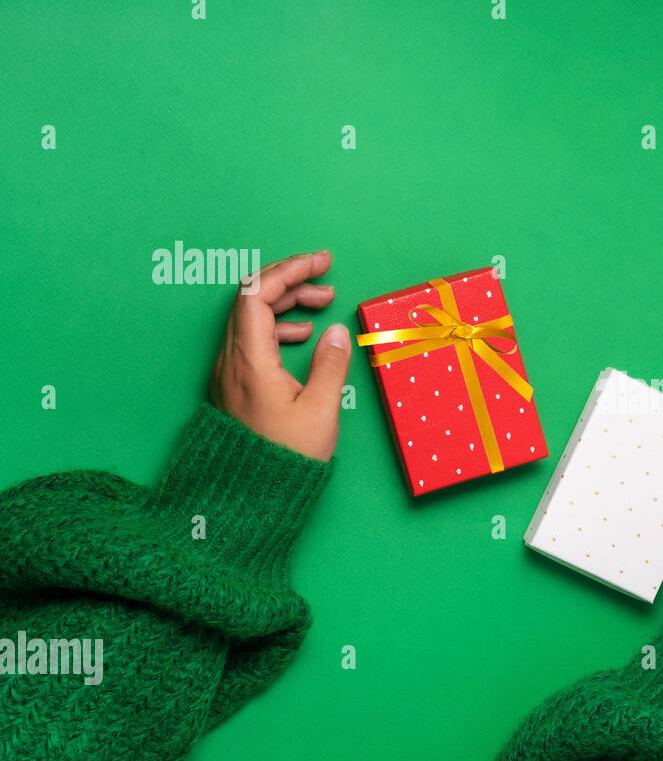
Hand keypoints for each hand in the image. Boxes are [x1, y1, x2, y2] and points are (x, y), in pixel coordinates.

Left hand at [208, 251, 350, 460]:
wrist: (248, 498)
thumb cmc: (284, 458)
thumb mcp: (319, 411)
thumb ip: (330, 365)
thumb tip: (336, 332)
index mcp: (250, 360)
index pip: (257, 293)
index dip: (289, 270)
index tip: (320, 262)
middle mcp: (231, 360)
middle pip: (251, 299)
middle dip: (290, 281)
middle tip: (326, 278)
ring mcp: (228, 372)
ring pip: (251, 318)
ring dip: (286, 303)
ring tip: (323, 304)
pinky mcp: (233, 385)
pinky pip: (250, 340)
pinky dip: (277, 326)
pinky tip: (303, 335)